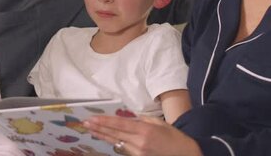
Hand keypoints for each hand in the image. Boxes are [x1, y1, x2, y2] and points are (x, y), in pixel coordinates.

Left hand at [83, 115, 202, 155]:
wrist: (185, 155)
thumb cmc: (174, 137)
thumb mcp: (159, 123)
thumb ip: (143, 120)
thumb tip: (130, 118)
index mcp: (145, 130)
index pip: (119, 125)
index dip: (104, 122)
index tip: (92, 119)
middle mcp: (139, 142)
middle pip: (114, 134)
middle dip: (98, 128)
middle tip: (85, 123)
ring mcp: (138, 153)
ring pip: (116, 142)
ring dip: (103, 135)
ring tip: (91, 129)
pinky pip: (123, 149)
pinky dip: (114, 142)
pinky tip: (105, 137)